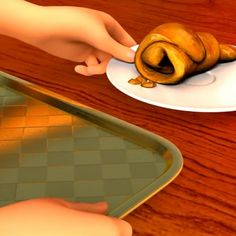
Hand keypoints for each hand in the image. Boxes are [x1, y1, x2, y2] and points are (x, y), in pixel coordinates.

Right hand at [0, 198, 131, 235]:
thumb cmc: (30, 219)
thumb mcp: (60, 205)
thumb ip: (86, 208)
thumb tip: (104, 206)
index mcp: (96, 229)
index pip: (124, 230)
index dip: (117, 224)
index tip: (106, 220)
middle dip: (106, 232)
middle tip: (87, 226)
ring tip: (73, 232)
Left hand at [30, 6, 135, 75]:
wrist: (46, 29)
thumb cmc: (74, 25)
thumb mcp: (99, 37)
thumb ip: (116, 49)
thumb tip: (133, 58)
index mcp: (109, 25)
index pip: (126, 41)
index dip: (130, 53)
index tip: (133, 66)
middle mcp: (102, 36)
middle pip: (116, 55)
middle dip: (113, 64)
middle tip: (112, 73)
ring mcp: (93, 46)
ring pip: (104, 63)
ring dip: (98, 69)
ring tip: (88, 69)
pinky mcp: (83, 55)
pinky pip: (92, 66)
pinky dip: (88, 70)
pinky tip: (79, 68)